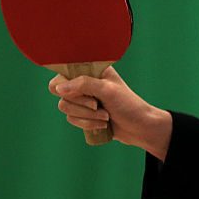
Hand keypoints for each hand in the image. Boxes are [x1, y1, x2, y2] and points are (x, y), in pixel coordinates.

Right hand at [48, 66, 172, 160]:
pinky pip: (71, 120)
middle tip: (99, 105)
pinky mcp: (84, 114)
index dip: (68, 86)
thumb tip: (58, 87)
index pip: (64, 74)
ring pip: (65, 108)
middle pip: (62, 94)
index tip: (84, 93)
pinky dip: (87, 124)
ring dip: (87, 116)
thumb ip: (83, 84)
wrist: (140, 128)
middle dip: (82, 105)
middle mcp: (86, 83)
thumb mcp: (107, 90)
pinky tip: (103, 124)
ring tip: (106, 116)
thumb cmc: (128, 105)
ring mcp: (84, 99)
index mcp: (92, 71)